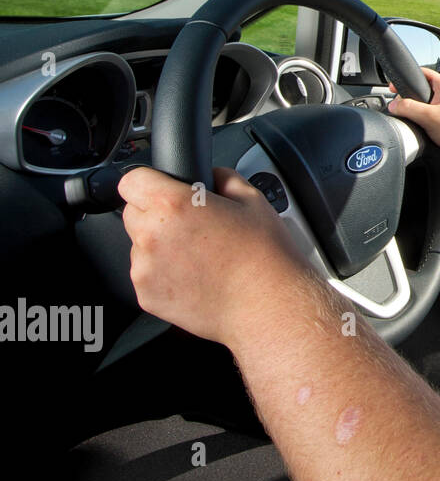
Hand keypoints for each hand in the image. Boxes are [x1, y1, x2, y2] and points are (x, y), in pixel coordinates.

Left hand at [119, 166, 308, 345]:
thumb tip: (212, 176)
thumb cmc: (264, 256)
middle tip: (192, 227)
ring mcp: (145, 269)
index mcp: (173, 205)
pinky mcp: (147, 296)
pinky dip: (165, 275)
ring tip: (199, 257)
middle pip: (133, 213)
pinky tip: (196, 277)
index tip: (161, 190)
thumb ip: (223, 178)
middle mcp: (151, 235)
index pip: (132, 181)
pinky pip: (147, 276)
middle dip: (156, 215)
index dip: (149, 183)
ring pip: (140, 246)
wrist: (267, 304)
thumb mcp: (253, 200)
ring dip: (160, 247)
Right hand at [386, 67, 439, 170]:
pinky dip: (418, 124)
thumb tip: (393, 105)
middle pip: (418, 91)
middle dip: (407, 99)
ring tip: (410, 121)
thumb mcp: (429, 116)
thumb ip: (408, 108)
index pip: (421, 73)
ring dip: (413, 114)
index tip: (393, 87)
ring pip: (420, 108)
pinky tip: (417, 131)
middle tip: (400, 108)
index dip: (406, 78)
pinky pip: (424, 120)